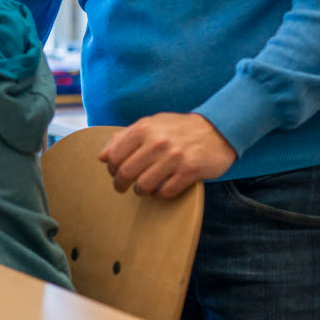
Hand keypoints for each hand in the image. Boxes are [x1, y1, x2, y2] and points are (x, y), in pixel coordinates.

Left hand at [98, 112, 237, 197]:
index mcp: (144, 128)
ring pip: (144, 185)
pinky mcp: (189, 171)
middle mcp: (157, 142)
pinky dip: (159, 194)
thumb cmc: (178, 129)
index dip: (111, 168)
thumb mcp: (150, 124)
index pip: (114, 155)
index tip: (114, 172)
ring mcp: (174, 157)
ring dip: (140, 191)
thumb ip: (124, 137)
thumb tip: (102, 156)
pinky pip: (165, 192)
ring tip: (142, 189)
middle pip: (126, 173)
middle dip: (120, 184)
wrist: (217, 130)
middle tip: (122, 187)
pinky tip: (160, 189)